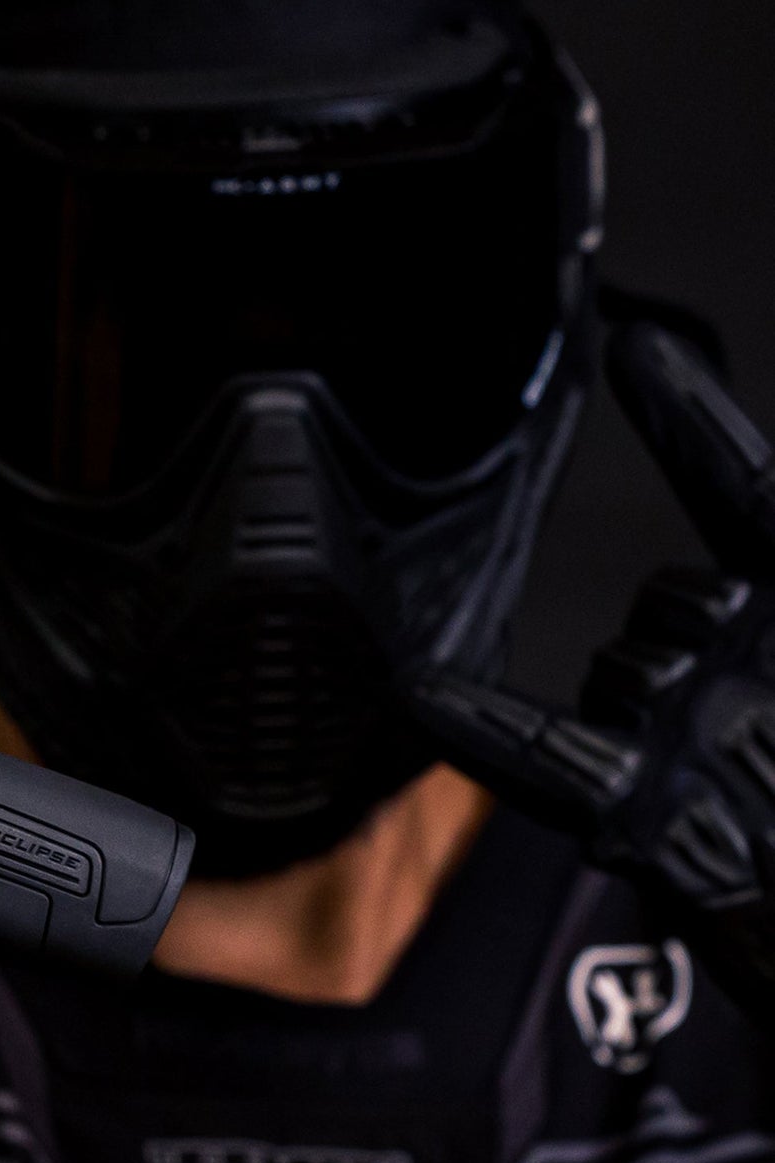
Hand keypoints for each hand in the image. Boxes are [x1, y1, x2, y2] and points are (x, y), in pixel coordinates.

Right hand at [408, 314, 774, 1012]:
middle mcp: (744, 672)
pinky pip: (548, 760)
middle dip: (688, 623)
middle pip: (675, 594)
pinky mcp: (637, 814)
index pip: (737, 491)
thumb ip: (767, 529)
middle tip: (740, 699)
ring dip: (645, 699)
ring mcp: (686, 742)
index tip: (636, 348)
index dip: (685, 422)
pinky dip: (483, 731)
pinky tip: (423, 697)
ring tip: (702, 766)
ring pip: (621, 671)